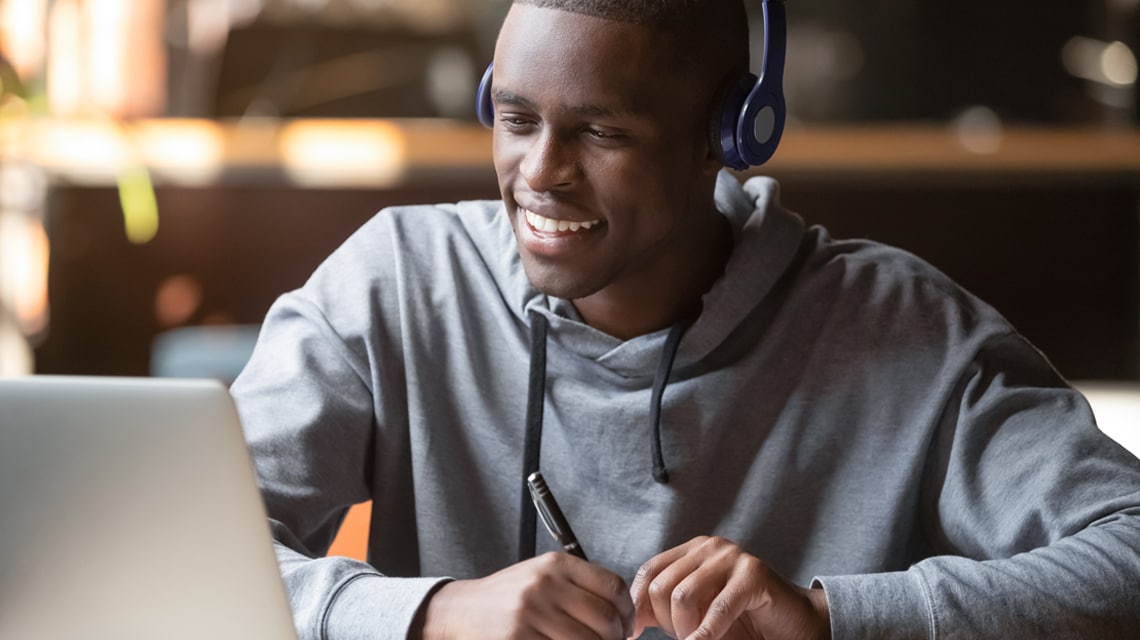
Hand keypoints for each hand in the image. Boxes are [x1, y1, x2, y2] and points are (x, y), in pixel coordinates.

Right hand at [414, 552, 633, 639]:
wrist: (460, 611)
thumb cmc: (508, 598)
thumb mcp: (542, 577)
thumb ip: (579, 587)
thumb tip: (623, 616)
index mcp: (555, 564)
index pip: (613, 586)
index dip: (627, 612)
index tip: (626, 627)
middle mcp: (545, 584)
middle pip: (605, 618)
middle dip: (614, 639)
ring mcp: (531, 612)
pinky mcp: (518, 638)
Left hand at [629, 536, 829, 639]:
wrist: (793, 626)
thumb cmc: (741, 623)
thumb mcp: (694, 615)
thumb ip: (662, 611)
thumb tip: (628, 619)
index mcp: (692, 551)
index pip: (649, 572)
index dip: (638, 605)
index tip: (634, 633)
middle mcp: (710, 547)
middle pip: (662, 586)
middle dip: (667, 623)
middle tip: (685, 638)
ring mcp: (732, 556)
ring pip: (683, 595)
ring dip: (686, 630)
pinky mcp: (753, 574)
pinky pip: (718, 608)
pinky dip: (706, 634)